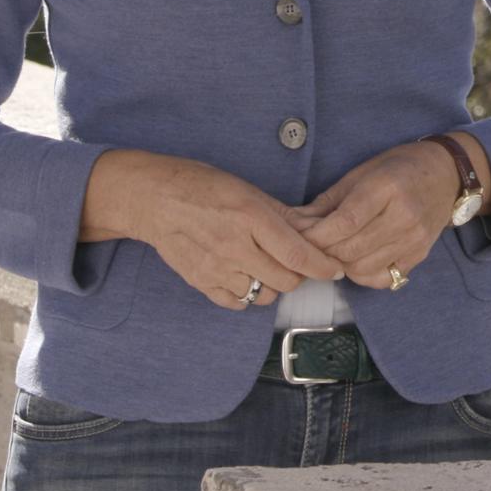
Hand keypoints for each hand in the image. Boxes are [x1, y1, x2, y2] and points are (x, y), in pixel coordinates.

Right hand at [135, 156, 346, 310]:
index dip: (322, 267)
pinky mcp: (201, 283)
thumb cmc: (203, 186)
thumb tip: (315, 229)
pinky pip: (237, 303)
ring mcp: (216, 268)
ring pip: (264, 296)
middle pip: (286, 280)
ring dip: (274, 285)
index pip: (297, 254)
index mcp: (250, 217)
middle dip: (299, 274)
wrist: (154, 199)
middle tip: (296, 262)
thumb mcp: (247, 190)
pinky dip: (249, 294)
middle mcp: (234, 246)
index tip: (335, 271)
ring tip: (267, 267)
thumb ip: (282, 214)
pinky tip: (246, 276)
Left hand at [288, 139, 462, 289]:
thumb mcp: (361, 173)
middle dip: (323, 251)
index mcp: (387, 187)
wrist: (447, 174)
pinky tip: (358, 258)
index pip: (345, 222)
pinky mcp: (419, 256)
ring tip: (334, 250)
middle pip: (351, 249)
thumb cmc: (399, 168)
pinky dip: (362, 273)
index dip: (318, 236)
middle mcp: (404, 216)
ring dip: (340, 264)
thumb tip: (295, 224)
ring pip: (362, 268)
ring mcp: (414, 240)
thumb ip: (328, 201)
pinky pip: (381, 278)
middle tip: (311, 245)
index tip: (301, 237)